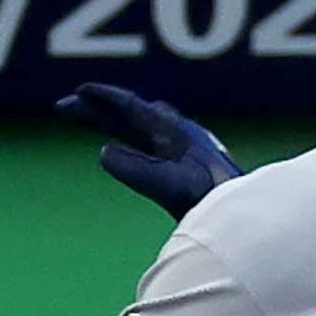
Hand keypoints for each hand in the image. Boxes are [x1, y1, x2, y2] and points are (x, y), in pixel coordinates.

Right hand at [56, 84, 242, 220]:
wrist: (251, 222)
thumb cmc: (215, 205)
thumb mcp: (172, 187)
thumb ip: (139, 171)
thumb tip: (103, 152)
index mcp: (174, 134)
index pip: (131, 108)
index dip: (103, 99)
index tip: (78, 93)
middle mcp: (180, 136)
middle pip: (131, 114)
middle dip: (98, 110)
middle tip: (63, 109)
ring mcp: (186, 150)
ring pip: (143, 126)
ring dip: (114, 120)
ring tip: (89, 118)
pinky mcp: (190, 168)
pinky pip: (153, 143)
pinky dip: (132, 136)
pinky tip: (131, 143)